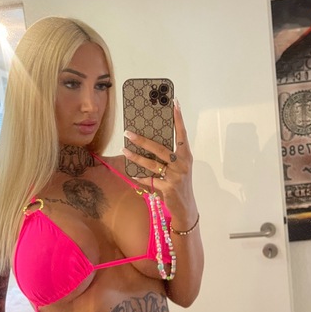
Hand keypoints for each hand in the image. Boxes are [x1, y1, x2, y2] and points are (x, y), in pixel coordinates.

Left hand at [123, 99, 194, 215]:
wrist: (186, 208)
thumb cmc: (181, 184)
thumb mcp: (180, 168)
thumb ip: (170, 156)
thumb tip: (150, 142)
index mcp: (186, 156)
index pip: (182, 134)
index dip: (178, 119)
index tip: (174, 103)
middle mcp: (182, 164)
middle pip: (160, 148)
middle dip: (142, 140)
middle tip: (128, 133)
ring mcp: (175, 177)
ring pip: (151, 164)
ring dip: (135, 157)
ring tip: (124, 150)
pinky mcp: (167, 188)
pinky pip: (149, 180)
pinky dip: (140, 177)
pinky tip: (132, 173)